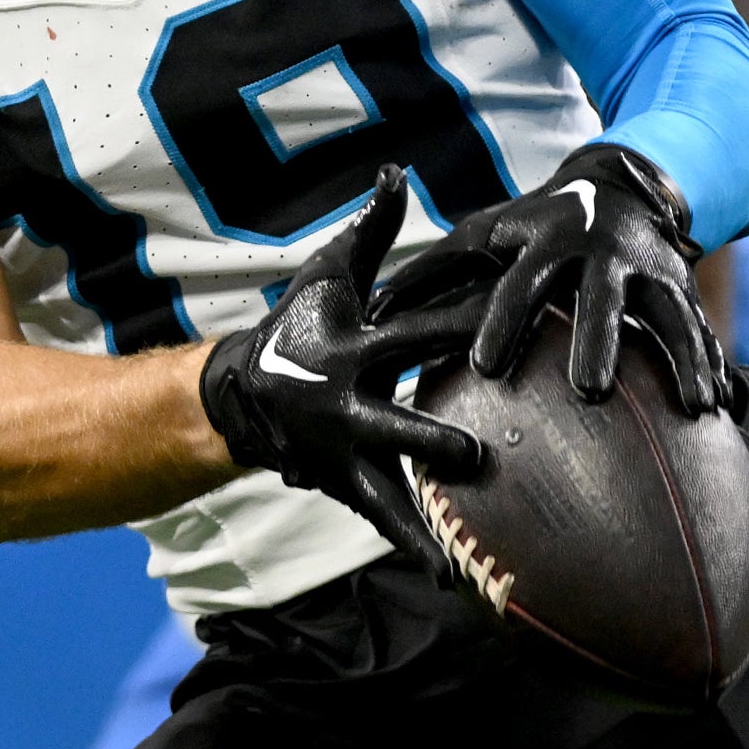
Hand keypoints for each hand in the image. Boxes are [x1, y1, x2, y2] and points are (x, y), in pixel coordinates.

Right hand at [200, 166, 486, 572]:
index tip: (504, 321)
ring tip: (459, 551)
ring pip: (385, 488)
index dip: (457, 326)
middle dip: (428, 440)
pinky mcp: (343, 486)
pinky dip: (414, 546)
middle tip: (474, 454)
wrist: (244, 393)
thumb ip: (371, 229)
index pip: (414, 334)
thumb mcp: (331, 274)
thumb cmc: (302, 324)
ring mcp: (342, 454)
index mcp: (354, 350)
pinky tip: (451, 578)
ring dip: (421, 514)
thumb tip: (397, 171)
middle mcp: (345, 407)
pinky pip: (383, 520)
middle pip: (391, 425)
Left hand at [372, 143, 723, 413]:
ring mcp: (650, 267)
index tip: (487, 366)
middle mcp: (601, 253)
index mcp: (546, 242)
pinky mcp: (684, 286)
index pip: (518, 283)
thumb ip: (435, 271)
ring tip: (693, 408)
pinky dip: (712, 363)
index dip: (502, 320)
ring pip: (669, 314)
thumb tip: (377, 310)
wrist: (621, 183)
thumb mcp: (488, 234)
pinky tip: (720, 409)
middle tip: (590, 390)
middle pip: (600, 298)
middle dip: (598, 339)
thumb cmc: (536, 226)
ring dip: (683, 358)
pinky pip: (702, 327)